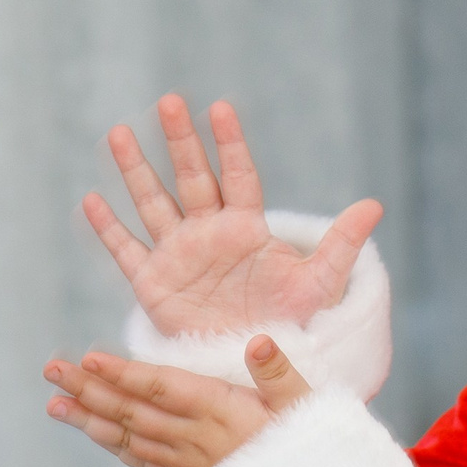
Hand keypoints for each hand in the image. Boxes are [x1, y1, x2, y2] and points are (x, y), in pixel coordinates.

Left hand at [43, 336, 310, 466]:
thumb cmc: (319, 455)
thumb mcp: (310, 408)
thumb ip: (280, 375)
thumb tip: (259, 342)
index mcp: (225, 412)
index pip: (163, 389)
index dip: (124, 374)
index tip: (87, 359)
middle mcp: (200, 439)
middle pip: (134, 412)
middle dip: (90, 390)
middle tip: (51, 372)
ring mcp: (195, 465)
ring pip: (132, 440)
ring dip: (91, 422)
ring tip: (55, 406)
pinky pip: (149, 465)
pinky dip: (122, 451)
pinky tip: (106, 442)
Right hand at [84, 94, 381, 336]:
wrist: (257, 364)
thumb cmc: (291, 323)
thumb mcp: (319, 284)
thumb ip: (342, 244)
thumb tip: (375, 204)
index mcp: (248, 228)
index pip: (239, 175)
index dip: (230, 143)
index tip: (221, 108)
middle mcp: (210, 233)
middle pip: (192, 178)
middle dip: (180, 141)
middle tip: (169, 102)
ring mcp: (179, 255)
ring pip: (153, 203)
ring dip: (136, 171)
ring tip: (117, 134)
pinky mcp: (154, 284)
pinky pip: (127, 251)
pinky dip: (109, 228)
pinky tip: (92, 200)